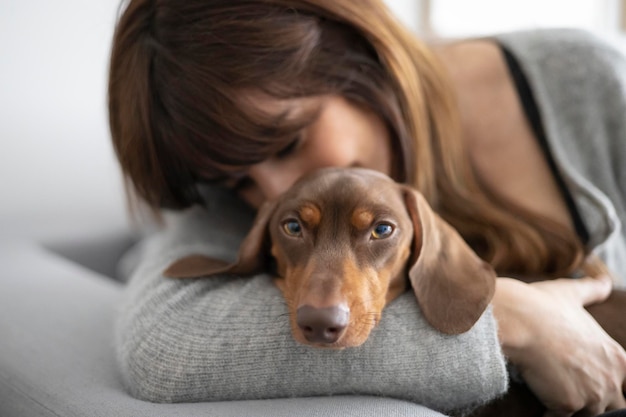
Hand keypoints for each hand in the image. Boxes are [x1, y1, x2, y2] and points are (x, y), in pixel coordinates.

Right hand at [493, 276, 625, 416]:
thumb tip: (603, 281)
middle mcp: (611, 377)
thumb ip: (591, 290)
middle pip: (611, 403)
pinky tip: (538, 402)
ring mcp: (592, 394)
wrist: (518, 321)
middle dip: (591, 398)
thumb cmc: (541, 306)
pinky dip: (549, 413)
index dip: (603, 380)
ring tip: (550, 393)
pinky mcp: (569, 405)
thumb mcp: (571, 294)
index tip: (583, 376)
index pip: (624, 380)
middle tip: (566, 387)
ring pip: (588, 412)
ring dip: (571, 406)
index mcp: (615, 355)